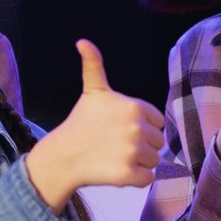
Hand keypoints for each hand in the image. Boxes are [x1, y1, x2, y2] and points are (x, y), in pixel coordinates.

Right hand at [27, 41, 166, 210]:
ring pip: (153, 161)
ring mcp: (133, 152)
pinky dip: (135, 179)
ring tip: (114, 157)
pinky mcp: (129, 174)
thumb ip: (94, 65)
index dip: (142, 128)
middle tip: (115, 145)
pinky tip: (116, 171)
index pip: (158, 122)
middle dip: (141, 146)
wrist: (63, 156)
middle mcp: (137, 127)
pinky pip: (148, 179)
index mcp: (135, 107)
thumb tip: (82, 41)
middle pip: (158, 143)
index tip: (120, 129)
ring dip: (138, 163)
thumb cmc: (81, 123)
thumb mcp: (92, 92)